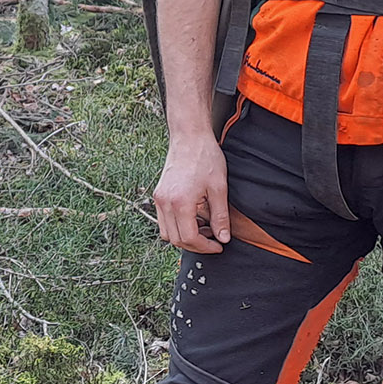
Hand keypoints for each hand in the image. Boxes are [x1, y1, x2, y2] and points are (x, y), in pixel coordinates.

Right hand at [152, 128, 229, 253]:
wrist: (190, 136)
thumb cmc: (205, 157)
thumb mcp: (219, 189)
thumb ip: (220, 217)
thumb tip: (223, 238)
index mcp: (180, 203)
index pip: (189, 238)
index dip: (205, 247)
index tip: (218, 245)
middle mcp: (165, 202)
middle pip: (176, 239)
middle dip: (196, 245)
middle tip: (213, 240)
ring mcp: (159, 198)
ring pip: (167, 232)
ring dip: (185, 236)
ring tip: (204, 228)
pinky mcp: (159, 194)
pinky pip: (164, 220)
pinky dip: (178, 225)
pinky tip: (194, 217)